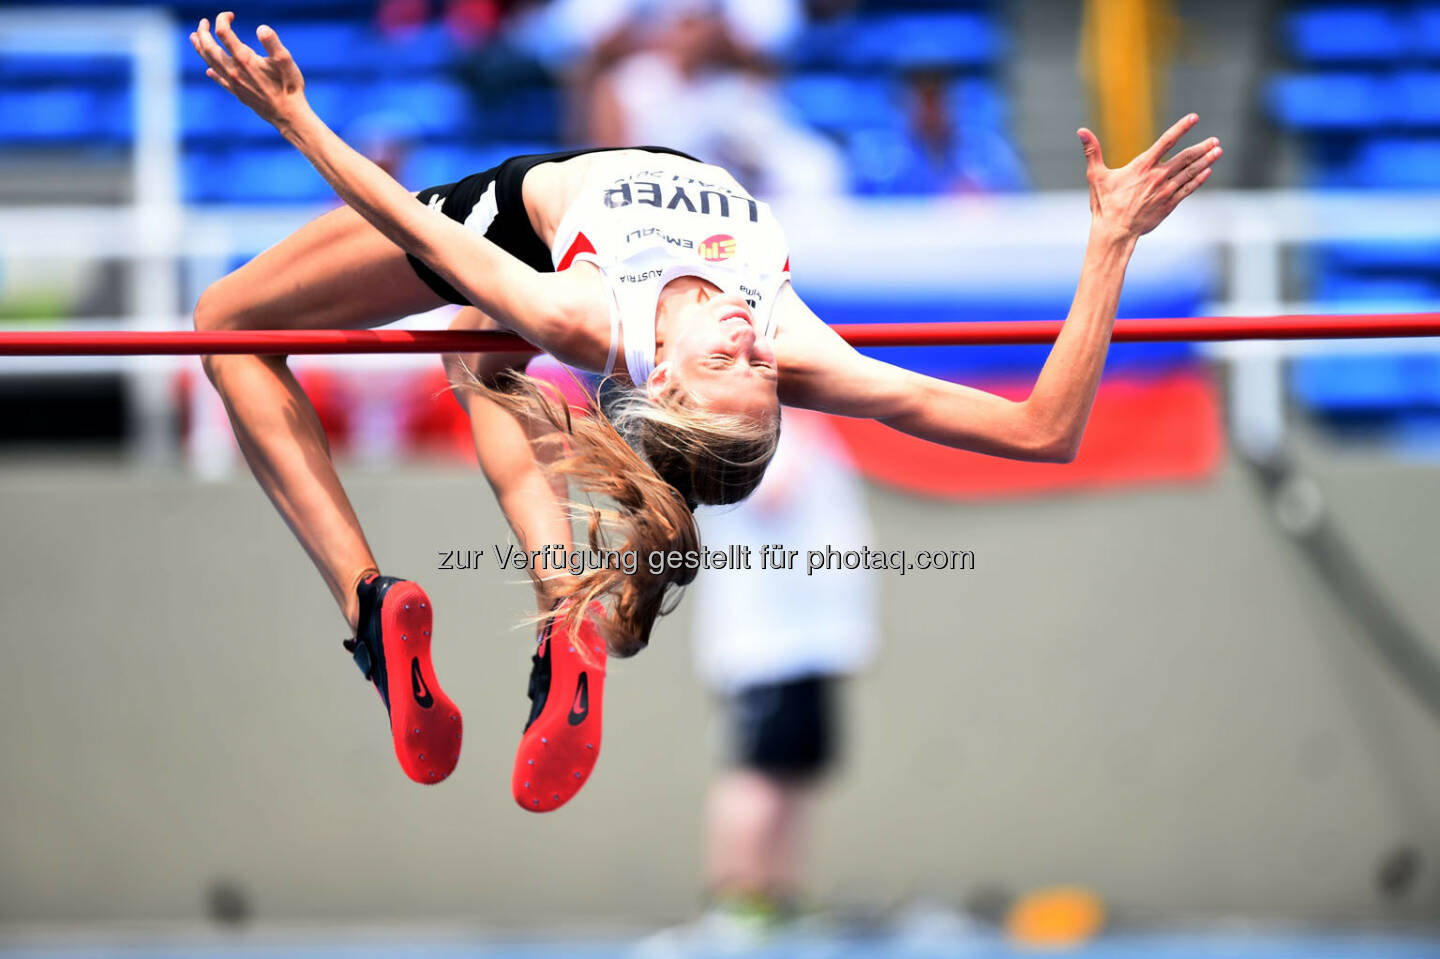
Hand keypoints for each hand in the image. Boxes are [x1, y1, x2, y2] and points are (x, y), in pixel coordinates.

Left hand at [190, 12, 306, 128]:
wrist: (288, 116)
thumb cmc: (290, 86)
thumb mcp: (285, 61)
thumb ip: (272, 43)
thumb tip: (261, 28)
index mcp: (244, 59)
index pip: (223, 33)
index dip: (223, 19)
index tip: (230, 14)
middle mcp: (234, 71)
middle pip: (209, 48)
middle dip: (203, 32)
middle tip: (203, 22)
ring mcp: (234, 83)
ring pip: (210, 62)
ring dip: (200, 48)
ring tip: (194, 38)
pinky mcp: (238, 93)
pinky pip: (220, 80)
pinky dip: (212, 72)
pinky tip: (209, 70)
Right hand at [1077, 114, 1221, 239]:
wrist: (1115, 232)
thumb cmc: (1104, 204)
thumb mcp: (1096, 176)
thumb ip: (1092, 151)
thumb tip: (1081, 131)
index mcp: (1142, 167)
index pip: (1166, 142)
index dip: (1181, 128)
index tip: (1194, 118)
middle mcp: (1157, 177)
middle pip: (1185, 158)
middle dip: (1202, 147)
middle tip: (1215, 140)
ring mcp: (1166, 191)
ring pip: (1190, 172)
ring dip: (1206, 161)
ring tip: (1217, 151)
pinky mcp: (1169, 204)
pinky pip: (1188, 189)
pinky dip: (1199, 179)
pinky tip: (1207, 171)